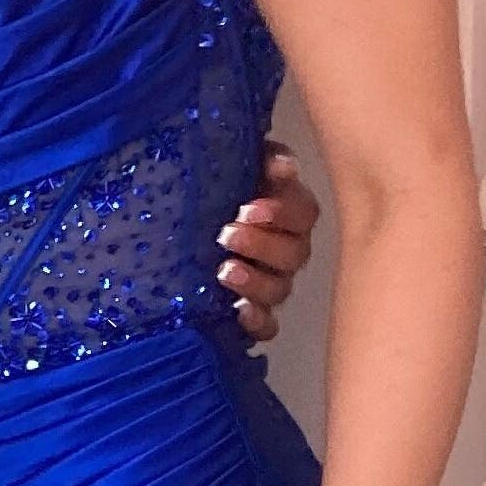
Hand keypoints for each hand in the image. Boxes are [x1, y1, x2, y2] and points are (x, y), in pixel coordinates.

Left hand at [219, 142, 319, 345]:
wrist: (183, 216)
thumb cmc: (217, 187)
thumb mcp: (235, 164)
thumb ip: (261, 159)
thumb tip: (282, 165)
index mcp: (286, 212)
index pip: (303, 213)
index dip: (282, 213)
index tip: (248, 208)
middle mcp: (285, 249)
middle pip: (293, 254)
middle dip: (262, 245)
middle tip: (227, 234)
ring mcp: (270, 281)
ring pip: (279, 289)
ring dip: (255, 282)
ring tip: (224, 271)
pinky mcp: (251, 309)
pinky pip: (266, 325)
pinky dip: (257, 322)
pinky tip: (238, 314)